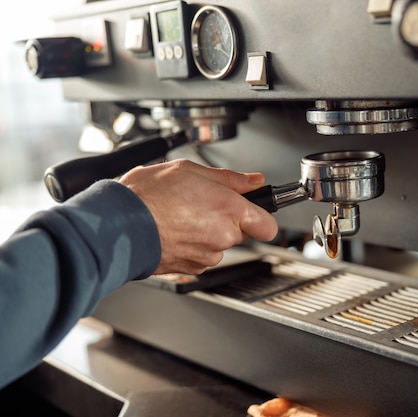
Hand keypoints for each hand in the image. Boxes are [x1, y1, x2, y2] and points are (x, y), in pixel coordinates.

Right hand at [119, 159, 278, 274]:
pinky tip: (173, 231)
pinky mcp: (191, 269)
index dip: (262, 216)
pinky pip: (201, 256)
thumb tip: (254, 180)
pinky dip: (191, 245)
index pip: (269, 225)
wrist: (117, 226)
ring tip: (180, 216)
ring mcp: (207, 255)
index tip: (254, 210)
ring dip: (206, 232)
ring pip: (219, 244)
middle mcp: (223, 236)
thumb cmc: (148, 196)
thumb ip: (229, 178)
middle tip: (201, 203)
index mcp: (230, 210)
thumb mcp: (190, 170)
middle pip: (240, 232)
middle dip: (226, 219)